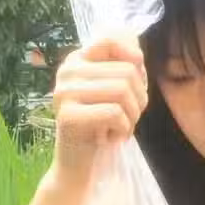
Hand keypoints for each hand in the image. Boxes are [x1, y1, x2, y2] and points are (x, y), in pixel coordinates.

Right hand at [50, 33, 148, 186]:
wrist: (76, 165)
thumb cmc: (99, 128)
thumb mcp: (111, 92)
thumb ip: (122, 66)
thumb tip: (136, 44)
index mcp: (77, 60)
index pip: (111, 39)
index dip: (134, 58)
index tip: (138, 80)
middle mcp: (67, 71)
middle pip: (126, 71)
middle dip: (139, 98)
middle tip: (130, 117)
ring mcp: (65, 93)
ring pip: (122, 90)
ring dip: (133, 115)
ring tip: (122, 127)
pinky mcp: (69, 116)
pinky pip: (114, 113)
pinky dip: (123, 129)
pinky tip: (112, 137)